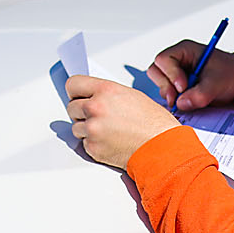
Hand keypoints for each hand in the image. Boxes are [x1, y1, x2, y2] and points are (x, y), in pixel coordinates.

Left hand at [65, 75, 180, 169]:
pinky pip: (84, 144)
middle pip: (71, 107)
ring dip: (87, 130)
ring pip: (76, 127)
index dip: (75, 92)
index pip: (73, 84)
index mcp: (105, 90)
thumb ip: (106, 94)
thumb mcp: (130, 95)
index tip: (77, 96)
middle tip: (97, 117)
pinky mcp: (93, 147)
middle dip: (81, 112)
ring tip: (108, 131)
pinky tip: (110, 141)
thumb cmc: (153, 123)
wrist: (162, 147)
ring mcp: (93, 128)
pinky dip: (94, 144)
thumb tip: (91, 96)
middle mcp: (96, 107)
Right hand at [147, 40, 233, 111]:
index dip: (171, 74)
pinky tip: (186, 105)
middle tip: (177, 99)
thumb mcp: (218, 83)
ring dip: (169, 95)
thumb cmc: (231, 73)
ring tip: (186, 101)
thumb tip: (181, 103)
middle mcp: (177, 61)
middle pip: (156, 71)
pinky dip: (174, 101)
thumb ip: (200, 93)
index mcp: (185, 51)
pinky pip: (168, 94)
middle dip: (165, 86)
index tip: (183, 87)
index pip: (164, 60)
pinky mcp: (178, 88)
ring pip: (160, 84)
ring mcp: (176, 74)